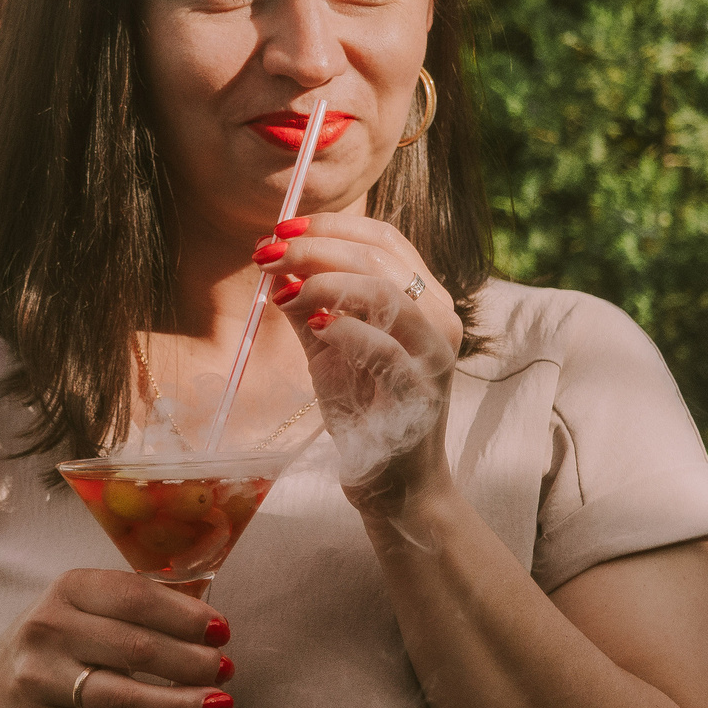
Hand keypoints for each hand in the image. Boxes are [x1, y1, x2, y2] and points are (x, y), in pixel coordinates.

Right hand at [0, 570, 233, 707]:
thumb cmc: (56, 647)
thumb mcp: (85, 612)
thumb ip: (137, 610)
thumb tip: (209, 618)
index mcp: (68, 589)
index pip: (135, 596)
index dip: (184, 613)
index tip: (222, 629)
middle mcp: (49, 628)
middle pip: (135, 645)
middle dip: (191, 659)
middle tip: (227, 668)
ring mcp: (41, 678)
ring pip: (123, 693)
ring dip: (179, 699)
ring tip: (220, 701)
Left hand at [253, 212, 462, 508]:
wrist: (395, 482)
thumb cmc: (365, 409)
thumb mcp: (329, 347)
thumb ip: (308, 304)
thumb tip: (274, 262)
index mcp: (424, 298)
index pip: (384, 239)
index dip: (332, 225)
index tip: (282, 228)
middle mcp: (440, 318)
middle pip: (380, 258)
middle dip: (316, 248)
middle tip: (268, 253)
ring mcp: (435, 355)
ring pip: (387, 293)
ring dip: (325, 282)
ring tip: (283, 291)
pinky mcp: (422, 392)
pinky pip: (384, 348)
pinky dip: (345, 329)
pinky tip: (313, 325)